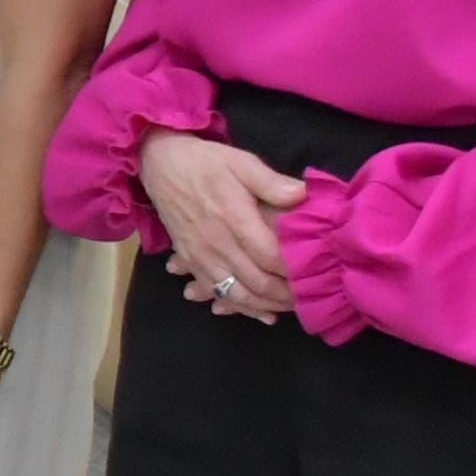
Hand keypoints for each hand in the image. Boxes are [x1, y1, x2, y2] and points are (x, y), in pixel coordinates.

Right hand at [136, 128, 303, 324]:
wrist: (159, 164)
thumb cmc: (204, 162)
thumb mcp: (240, 162)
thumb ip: (271, 181)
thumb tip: (303, 195)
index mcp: (233, 218)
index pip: (270, 256)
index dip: (295, 271)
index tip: (317, 275)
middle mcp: (216, 243)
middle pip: (257, 282)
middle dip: (286, 295)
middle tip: (310, 297)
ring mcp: (200, 255)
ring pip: (237, 294)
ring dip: (265, 306)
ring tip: (290, 307)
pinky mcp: (190, 260)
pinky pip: (216, 292)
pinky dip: (239, 307)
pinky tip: (260, 314)